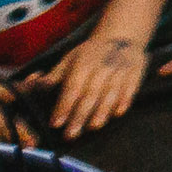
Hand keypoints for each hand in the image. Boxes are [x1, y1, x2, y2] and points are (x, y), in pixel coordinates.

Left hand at [29, 36, 148, 135]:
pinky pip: (131, 87)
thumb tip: (35, 87)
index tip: (56, 123)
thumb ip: (54, 75)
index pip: (72, 87)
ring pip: (111, 92)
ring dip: (103, 110)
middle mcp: (103, 65)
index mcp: (84, 62)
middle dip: (80, 115)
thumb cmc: (90, 54)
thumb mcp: (70, 58)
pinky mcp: (137, 71)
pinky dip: (125, 100)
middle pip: (90, 93)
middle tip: (71, 134)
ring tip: (94, 127)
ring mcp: (121, 68)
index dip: (64, 106)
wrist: (122, 36)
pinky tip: (118, 114)